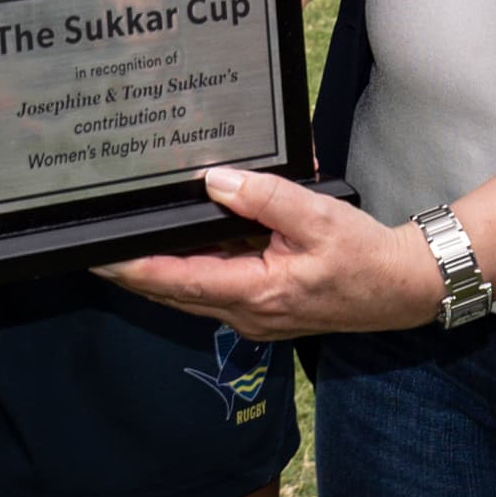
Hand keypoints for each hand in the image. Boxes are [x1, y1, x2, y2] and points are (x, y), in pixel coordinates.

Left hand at [99, 167, 444, 340]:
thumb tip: (217, 180)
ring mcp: (255, 315)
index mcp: (259, 292)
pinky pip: (215, 290)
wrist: (402, 290)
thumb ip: (265, 197)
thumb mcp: (317, 216)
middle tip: (93, 252)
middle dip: (134, 273)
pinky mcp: (264, 309)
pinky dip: (193, 271)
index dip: (136, 269)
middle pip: (176, 292)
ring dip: (160, 273)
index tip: (100, 260)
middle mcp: (249, 313)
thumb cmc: (365, 256)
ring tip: (124, 248)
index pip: (180, 280)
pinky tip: (182, 247)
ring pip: (193, 293)